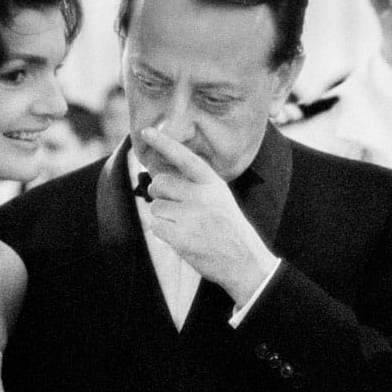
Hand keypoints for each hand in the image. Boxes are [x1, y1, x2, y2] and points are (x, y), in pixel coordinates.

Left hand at [140, 127, 275, 304]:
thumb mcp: (220, 198)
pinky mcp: (181, 237)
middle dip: (160, 194)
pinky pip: (156, 227)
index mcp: (212, 183)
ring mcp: (191, 216)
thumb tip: (157, 179)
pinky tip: (182, 238)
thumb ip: (194, 186)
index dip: (164, 143)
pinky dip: (164, 234)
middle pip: (160, 183)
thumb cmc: (227, 228)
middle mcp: (201, 196)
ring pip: (156, 207)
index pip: (185, 158)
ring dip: (164, 218)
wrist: (244, 261)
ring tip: (186, 227)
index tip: (147, 131)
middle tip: (176, 207)